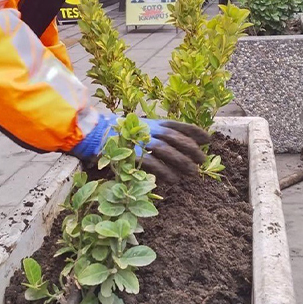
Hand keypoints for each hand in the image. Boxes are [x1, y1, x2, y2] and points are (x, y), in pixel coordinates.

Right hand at [69, 116, 209, 182]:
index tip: (209, 139)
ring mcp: (140, 142)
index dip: (195, 131)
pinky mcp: (132, 155)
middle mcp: (149, 130)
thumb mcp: (140, 128)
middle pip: (176, 138)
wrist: (94, 133)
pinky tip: (175, 180)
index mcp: (152, 123)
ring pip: (168, 150)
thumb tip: (174, 143)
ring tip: (194, 172)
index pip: (178, 125)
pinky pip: (153, 164)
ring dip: (183, 162)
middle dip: (192, 149)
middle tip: (203, 161)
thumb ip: (156, 134)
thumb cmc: (118, 133)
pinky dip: (166, 172)